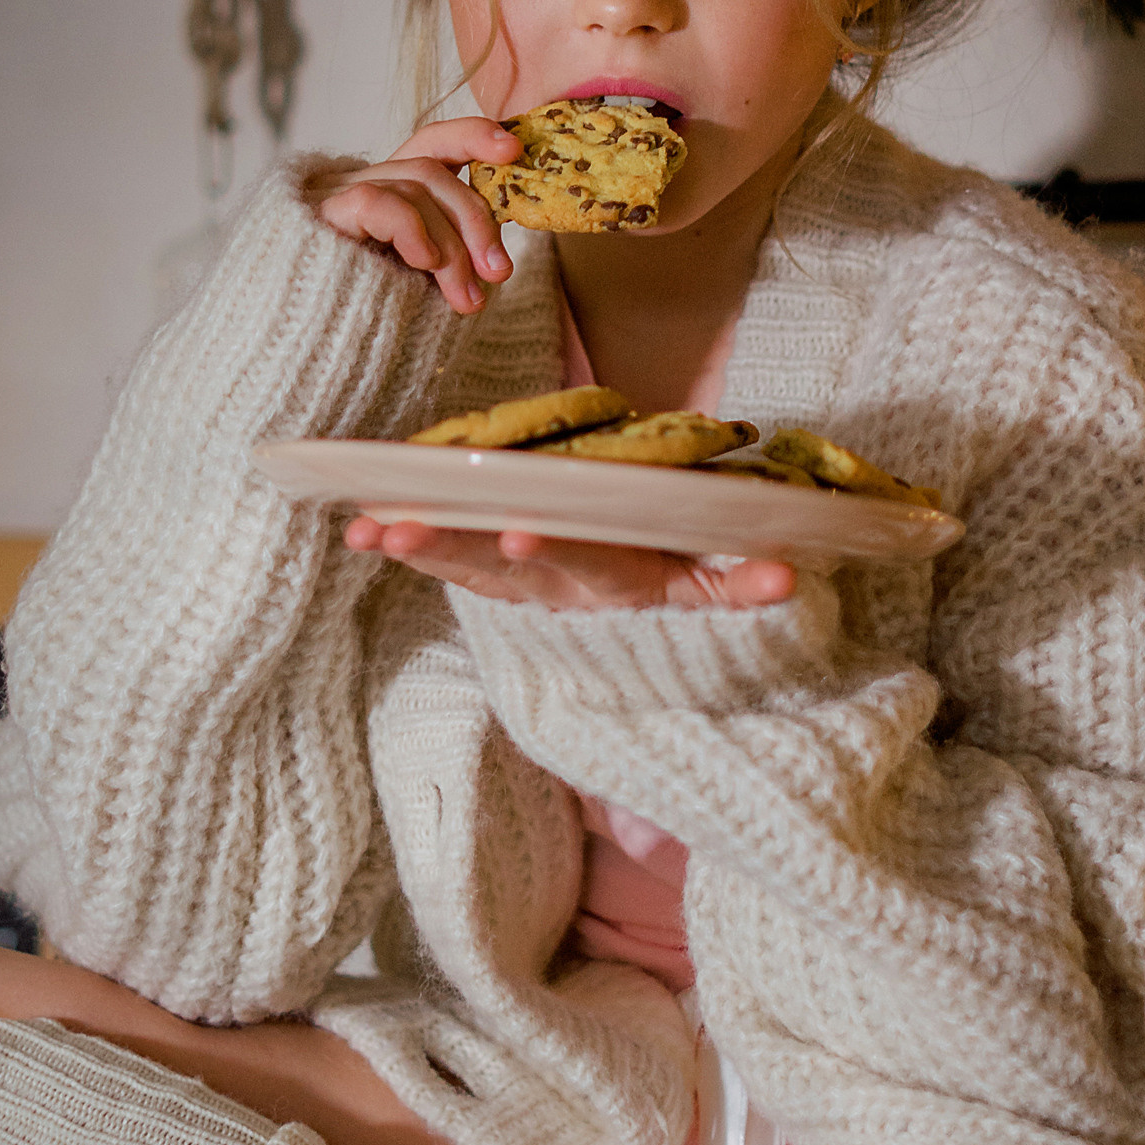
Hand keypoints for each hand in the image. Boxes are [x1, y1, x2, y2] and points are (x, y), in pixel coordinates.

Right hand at [317, 119, 520, 314]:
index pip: (432, 143)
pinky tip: (422, 263)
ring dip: (452, 247)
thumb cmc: (362, 324)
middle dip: (476, 220)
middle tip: (500, 273)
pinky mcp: (317, 217)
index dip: (473, 136)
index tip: (513, 151)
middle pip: (431, 169)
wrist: (300, 352)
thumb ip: (451, 261)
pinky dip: (410, 230)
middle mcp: (362, 183)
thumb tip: (497, 263)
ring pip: (413, 187)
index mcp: (390, 192)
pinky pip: (373, 202)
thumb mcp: (420, 287)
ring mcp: (335, 195)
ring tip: (467, 300)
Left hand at [344, 518, 796, 613]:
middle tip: (395, 533)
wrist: (638, 619)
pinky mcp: (495, 569)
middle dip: (448, 549)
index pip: (581, 564)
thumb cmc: (676, 568)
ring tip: (362, 531)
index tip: (516, 534)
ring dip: (415, 547)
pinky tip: (357, 524)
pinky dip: (405, 543)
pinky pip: (446, 558)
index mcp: (613, 579)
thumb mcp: (710, 582)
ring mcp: (524, 581)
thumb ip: (738, 584)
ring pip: (465, 566)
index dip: (551, 549)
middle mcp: (559, 586)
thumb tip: (787, 579)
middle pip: (500, 567)